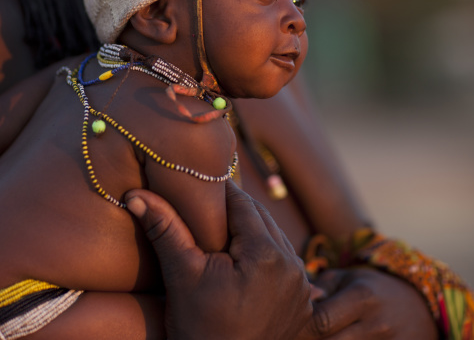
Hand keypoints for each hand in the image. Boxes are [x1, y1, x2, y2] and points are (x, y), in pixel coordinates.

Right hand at [126, 181, 313, 339]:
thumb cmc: (200, 331)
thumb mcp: (181, 277)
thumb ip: (165, 229)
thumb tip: (137, 194)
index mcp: (267, 255)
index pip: (243, 204)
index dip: (220, 191)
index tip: (201, 182)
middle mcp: (292, 266)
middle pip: (260, 219)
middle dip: (235, 209)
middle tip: (207, 202)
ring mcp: (301, 286)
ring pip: (274, 238)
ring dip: (251, 230)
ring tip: (221, 227)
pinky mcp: (302, 302)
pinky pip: (284, 262)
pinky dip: (264, 253)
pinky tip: (242, 255)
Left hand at [298, 267, 438, 339]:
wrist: (419, 308)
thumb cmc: (373, 289)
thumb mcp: (349, 278)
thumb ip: (322, 286)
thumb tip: (302, 299)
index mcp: (362, 298)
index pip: (321, 321)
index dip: (301, 327)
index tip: (291, 322)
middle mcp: (375, 326)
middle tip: (296, 334)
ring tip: (315, 337)